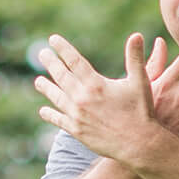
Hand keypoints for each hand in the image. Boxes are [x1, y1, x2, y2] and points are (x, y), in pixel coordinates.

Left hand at [33, 33, 176, 168]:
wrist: (138, 144)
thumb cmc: (141, 111)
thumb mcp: (140, 81)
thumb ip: (135, 58)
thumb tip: (136, 35)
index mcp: (95, 84)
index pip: (74, 61)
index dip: (62, 49)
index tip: (53, 39)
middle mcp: (82, 98)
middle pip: (61, 76)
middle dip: (50, 63)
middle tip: (42, 54)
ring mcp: (77, 115)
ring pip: (56, 97)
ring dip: (46, 88)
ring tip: (38, 81)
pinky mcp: (76, 131)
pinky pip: (58, 120)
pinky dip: (49, 114)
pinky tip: (43, 111)